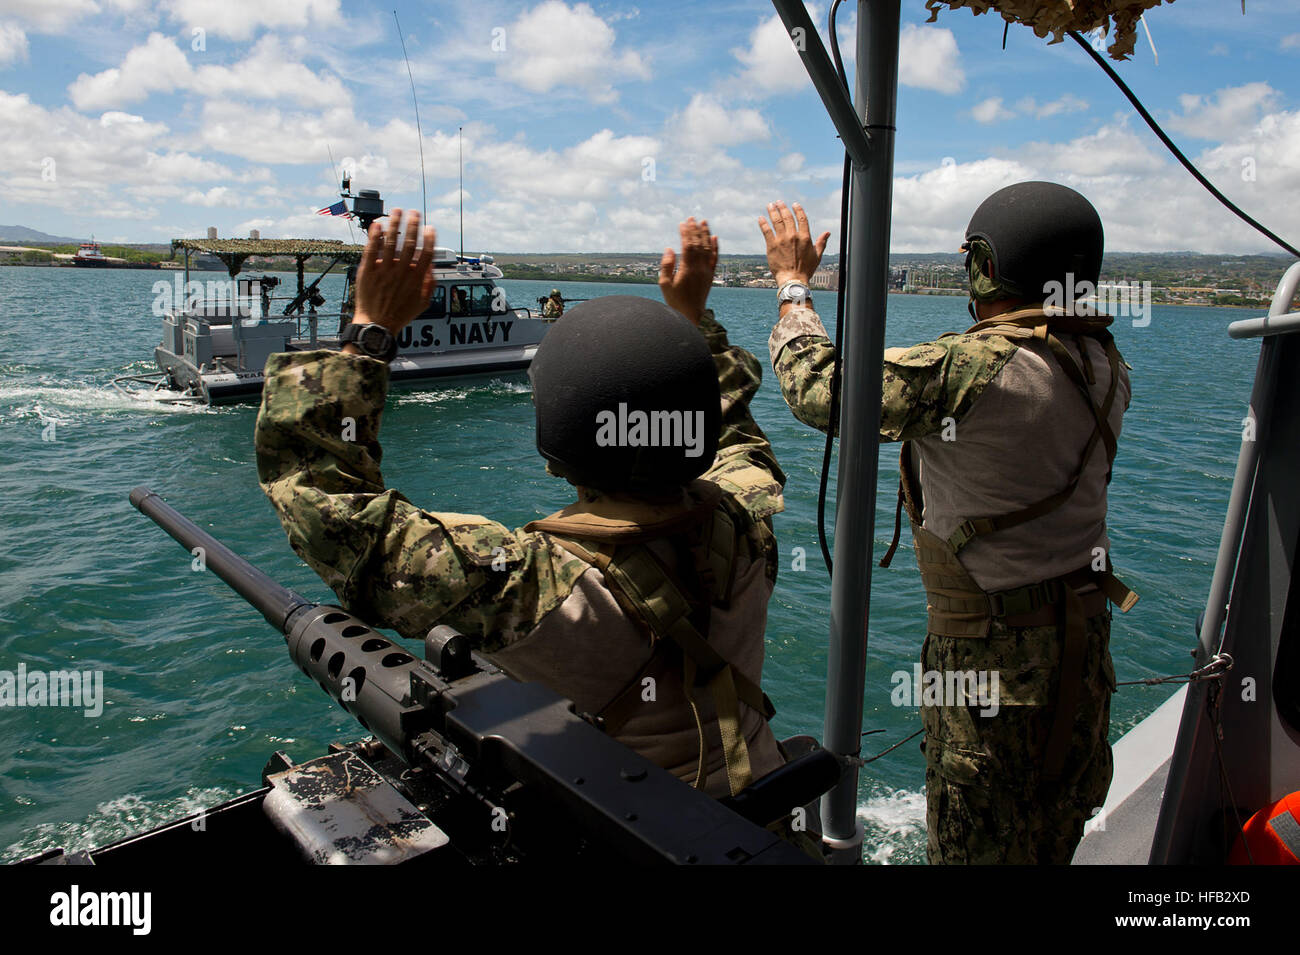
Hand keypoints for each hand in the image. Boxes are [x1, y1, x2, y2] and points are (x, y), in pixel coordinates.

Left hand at [352, 207, 435, 333]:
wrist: (376, 325)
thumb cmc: (399, 315)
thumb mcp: (422, 304)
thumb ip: (429, 284)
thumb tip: (431, 267)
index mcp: (416, 280)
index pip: (426, 254)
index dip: (430, 239)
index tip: (430, 228)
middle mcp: (401, 273)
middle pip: (409, 243)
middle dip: (413, 225)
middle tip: (414, 212)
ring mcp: (384, 271)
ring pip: (391, 242)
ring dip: (395, 224)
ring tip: (397, 211)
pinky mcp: (368, 272)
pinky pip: (372, 249)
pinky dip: (375, 236)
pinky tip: (378, 224)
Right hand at [658, 217, 717, 325]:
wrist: (691, 315)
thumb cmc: (676, 301)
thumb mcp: (665, 285)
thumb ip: (667, 266)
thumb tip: (669, 249)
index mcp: (687, 269)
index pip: (688, 246)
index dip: (685, 233)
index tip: (682, 223)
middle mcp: (700, 268)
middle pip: (699, 244)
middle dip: (695, 230)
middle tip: (692, 218)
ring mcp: (707, 271)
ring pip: (708, 248)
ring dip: (705, 234)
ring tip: (703, 222)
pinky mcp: (711, 275)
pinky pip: (715, 258)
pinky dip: (715, 247)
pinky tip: (714, 238)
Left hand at [758, 200, 829, 287]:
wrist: (793, 280)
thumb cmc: (806, 270)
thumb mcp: (817, 256)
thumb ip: (822, 242)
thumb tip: (828, 232)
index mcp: (805, 237)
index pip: (801, 218)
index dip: (798, 209)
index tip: (794, 204)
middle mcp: (793, 236)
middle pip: (787, 217)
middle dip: (782, 207)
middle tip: (778, 202)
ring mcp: (782, 240)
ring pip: (777, 221)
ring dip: (773, 211)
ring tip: (770, 205)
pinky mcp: (772, 245)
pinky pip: (767, 231)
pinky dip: (763, 223)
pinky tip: (761, 218)